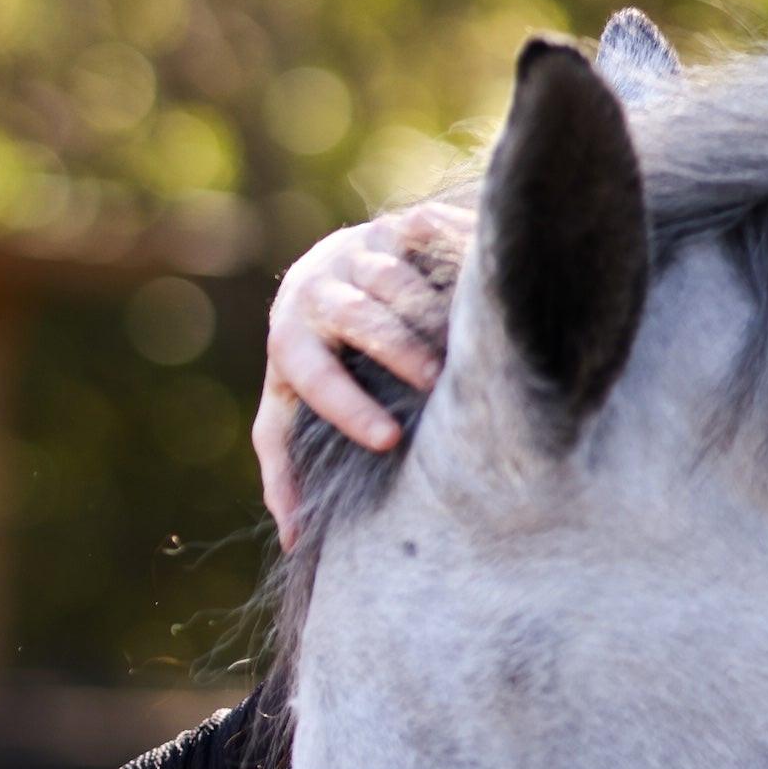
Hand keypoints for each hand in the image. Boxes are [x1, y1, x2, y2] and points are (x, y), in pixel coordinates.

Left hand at [255, 201, 468, 549]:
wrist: (320, 275)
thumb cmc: (308, 364)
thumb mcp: (283, 412)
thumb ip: (283, 467)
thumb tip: (290, 541)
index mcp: (288, 340)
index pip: (316, 375)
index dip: (349, 409)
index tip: (388, 440)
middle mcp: (317, 289)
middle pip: (359, 317)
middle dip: (399, 352)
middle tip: (437, 384)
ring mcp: (359, 251)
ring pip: (396, 278)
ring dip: (430, 313)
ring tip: (468, 347)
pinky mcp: (396, 227)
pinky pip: (427, 236)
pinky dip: (455, 258)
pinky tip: (484, 287)